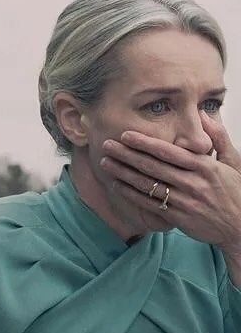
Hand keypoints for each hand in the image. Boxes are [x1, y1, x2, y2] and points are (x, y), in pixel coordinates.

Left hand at [100, 113, 240, 252]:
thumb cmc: (236, 191)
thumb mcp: (234, 161)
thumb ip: (218, 137)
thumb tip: (203, 115)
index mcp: (205, 166)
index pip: (169, 152)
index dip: (145, 143)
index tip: (126, 135)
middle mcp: (192, 183)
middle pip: (152, 166)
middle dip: (127, 154)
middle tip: (107, 145)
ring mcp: (183, 201)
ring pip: (148, 185)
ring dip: (123, 173)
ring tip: (106, 163)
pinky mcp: (177, 217)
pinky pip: (149, 204)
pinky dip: (131, 194)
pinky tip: (117, 185)